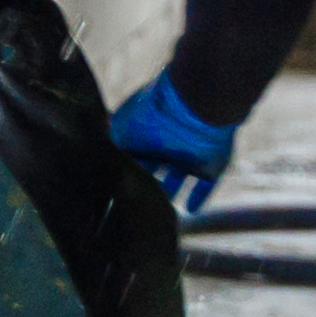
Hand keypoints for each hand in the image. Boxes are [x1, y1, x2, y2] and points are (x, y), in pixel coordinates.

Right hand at [108, 75, 236, 217]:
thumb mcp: (120, 133)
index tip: (117, 189)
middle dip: (147, 181)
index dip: (126, 170)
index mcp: (145, 132)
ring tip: (162, 208)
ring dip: (171, 190)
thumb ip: (113, 152)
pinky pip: (204, 186)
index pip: (133, 155)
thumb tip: (106, 170)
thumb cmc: (151, 117)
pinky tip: (191, 209)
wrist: (194, 106)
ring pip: (177, 176)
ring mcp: (188, 154)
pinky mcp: (209, 165)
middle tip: (137, 201)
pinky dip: (198, 196)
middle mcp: (166, 143)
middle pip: (155, 166)